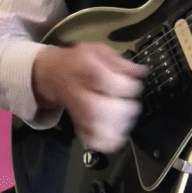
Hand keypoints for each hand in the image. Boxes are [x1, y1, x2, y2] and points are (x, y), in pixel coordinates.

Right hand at [32, 42, 146, 152]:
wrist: (53, 74)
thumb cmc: (78, 61)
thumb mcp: (97, 50)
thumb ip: (118, 60)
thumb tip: (138, 71)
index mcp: (86, 70)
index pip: (105, 81)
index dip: (126, 86)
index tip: (134, 86)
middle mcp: (79, 91)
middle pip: (97, 108)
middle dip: (121, 110)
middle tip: (131, 106)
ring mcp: (77, 109)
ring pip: (93, 126)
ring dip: (115, 127)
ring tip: (126, 120)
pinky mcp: (78, 123)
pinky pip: (90, 139)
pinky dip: (105, 142)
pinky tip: (115, 137)